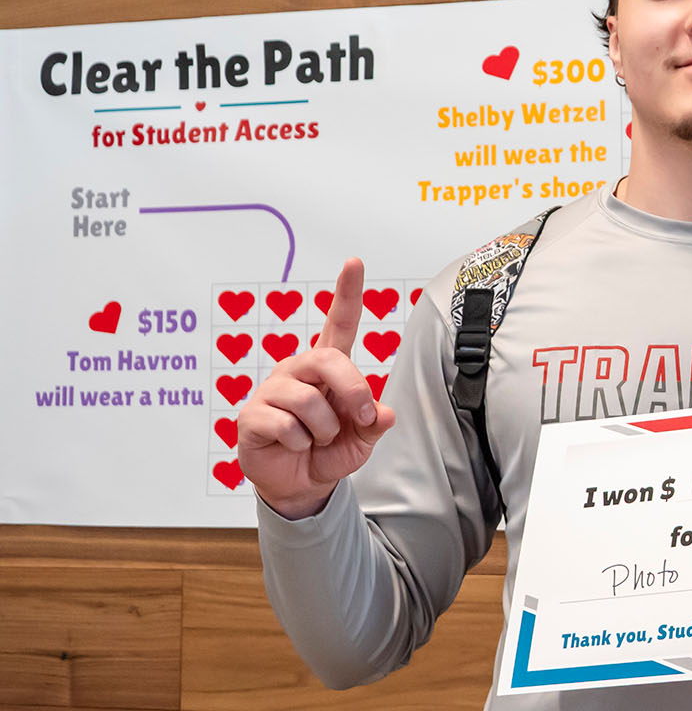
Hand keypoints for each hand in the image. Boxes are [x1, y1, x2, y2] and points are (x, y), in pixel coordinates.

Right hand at [237, 259, 395, 519]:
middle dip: (353, 392)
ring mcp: (272, 390)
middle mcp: (299, 370)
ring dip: (324, 430)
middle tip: (360, 419)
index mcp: (328, 368)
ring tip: (316, 439)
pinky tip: (293, 445)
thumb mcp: (362, 439)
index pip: (339, 323)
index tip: (354, 262)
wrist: (299, 485)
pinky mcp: (252, 415)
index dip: (347, 293)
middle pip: (329, 360)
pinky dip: (300, 444)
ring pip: (309, 401)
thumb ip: (374, 424)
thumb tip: (384, 414)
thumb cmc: (329, 451)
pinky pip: (286, 426)